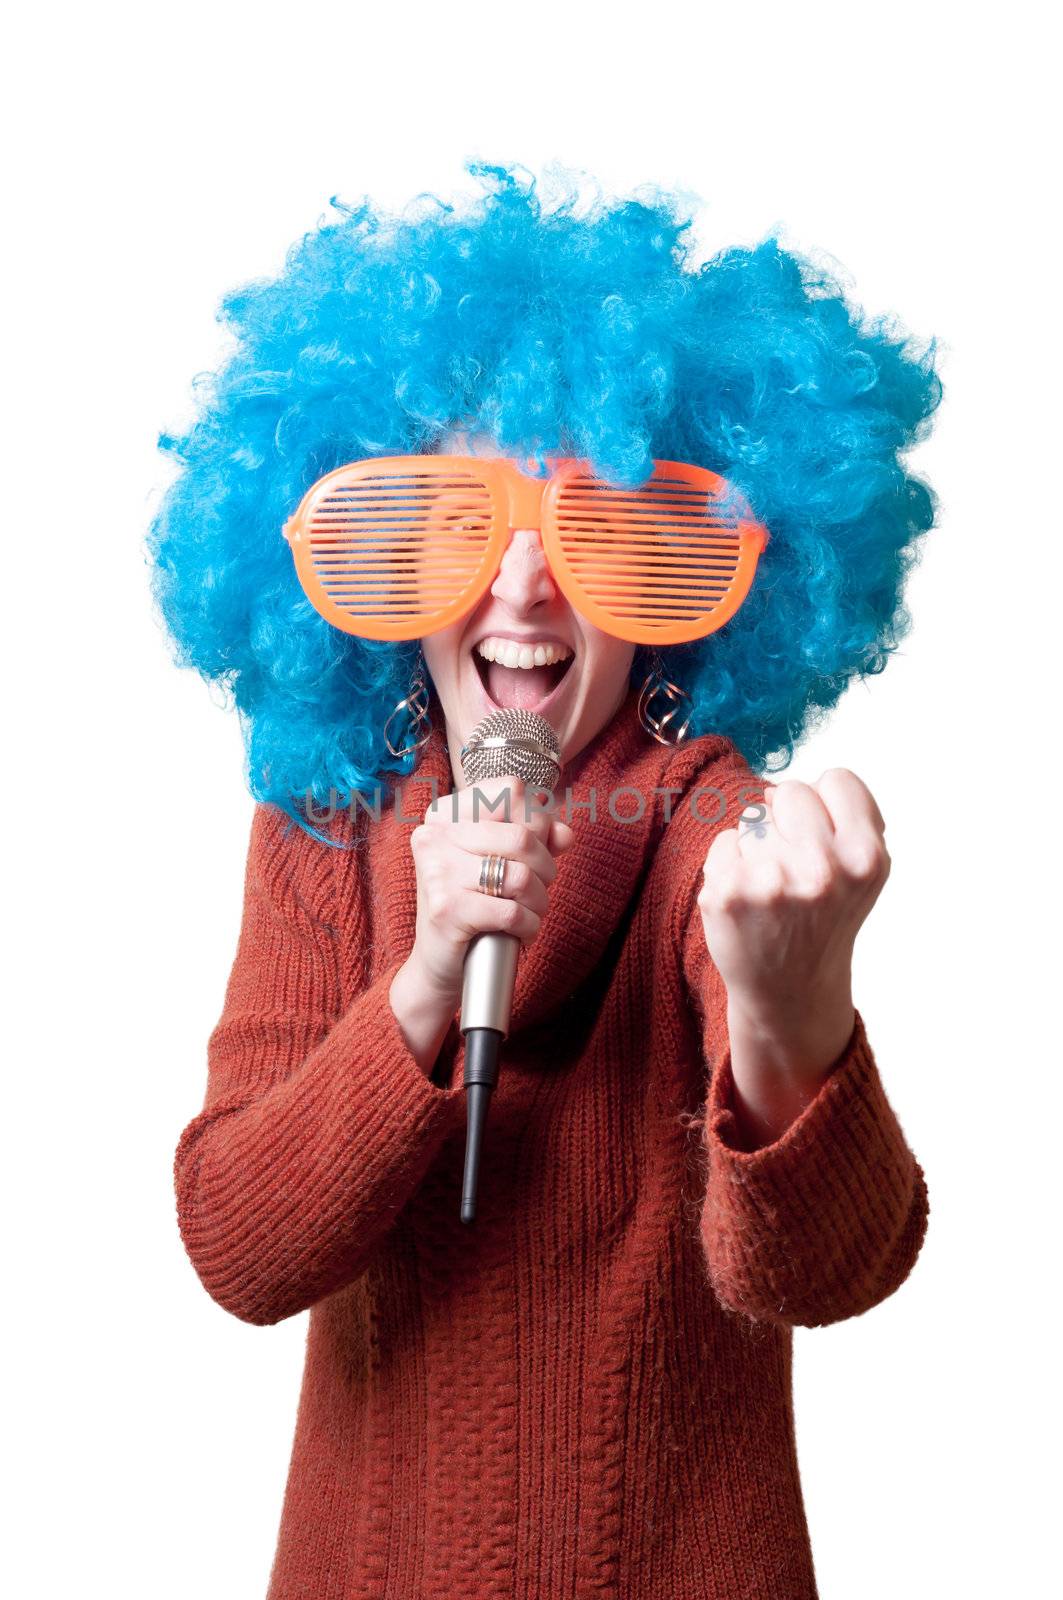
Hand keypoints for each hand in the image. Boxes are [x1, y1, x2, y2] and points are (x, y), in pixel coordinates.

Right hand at [390, 776, 573, 1073]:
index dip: (537, 820)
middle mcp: (435, 837)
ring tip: (530, 913)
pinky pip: (513, 912)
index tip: (534, 848)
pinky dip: (528, 926)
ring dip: (540, 901)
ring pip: (522, 875)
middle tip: (539, 889)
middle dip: (546, 868)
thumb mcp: (501, 863)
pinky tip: (520, 933)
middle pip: (523, 834)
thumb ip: (535, 840)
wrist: (439, 964)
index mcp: (445, 815)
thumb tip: (565, 833)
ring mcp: (438, 873)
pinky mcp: (447, 911)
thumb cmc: (473, 906)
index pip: (511, 791)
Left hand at [696, 769, 889, 1141]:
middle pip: (789, 792)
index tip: (825, 836)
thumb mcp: (862, 873)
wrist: (790, 992)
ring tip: (772, 891)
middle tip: (794, 867)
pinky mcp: (726, 893)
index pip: (837, 779)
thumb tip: (775, 790)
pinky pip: (724, 841)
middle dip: (788, 821)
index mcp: (864, 859)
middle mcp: (821, 869)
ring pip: (752, 817)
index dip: (828, 804)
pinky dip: (730, 865)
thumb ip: (845, 818)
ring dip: (758, 846)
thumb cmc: (825, 920)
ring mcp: (770, 881)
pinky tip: (747, 902)